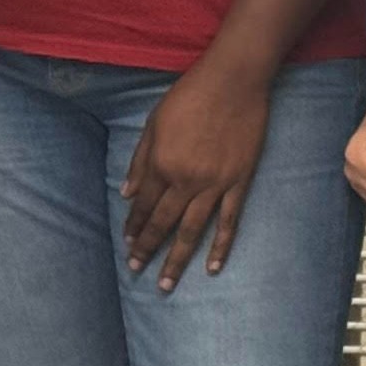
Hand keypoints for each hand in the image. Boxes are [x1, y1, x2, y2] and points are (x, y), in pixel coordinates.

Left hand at [123, 61, 273, 290]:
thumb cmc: (189, 96)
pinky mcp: (239, 182)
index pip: (144, 205)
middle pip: (164, 224)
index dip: (134, 226)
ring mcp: (215, 184)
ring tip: (166, 284)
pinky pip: (229, 221)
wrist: (233, 81)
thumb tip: (127, 194)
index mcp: (162, 165)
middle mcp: (186, 181)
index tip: (127, 244)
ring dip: (177, 259)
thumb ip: (140, 161)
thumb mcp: (154, 123)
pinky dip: (220, 246)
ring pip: (193, 231)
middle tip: (137, 271)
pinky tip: (212, 267)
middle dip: (147, 250)